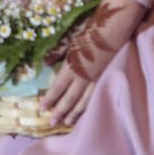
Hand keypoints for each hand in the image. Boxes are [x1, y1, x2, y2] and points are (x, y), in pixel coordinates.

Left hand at [41, 0, 140, 126]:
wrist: (112, 31)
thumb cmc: (89, 34)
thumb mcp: (69, 42)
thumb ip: (57, 54)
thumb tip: (46, 64)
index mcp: (71, 67)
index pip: (58, 87)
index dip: (49, 99)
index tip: (42, 109)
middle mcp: (82, 77)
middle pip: (70, 98)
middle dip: (60, 111)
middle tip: (52, 123)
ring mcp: (94, 80)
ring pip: (84, 101)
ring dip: (74, 113)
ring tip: (67, 123)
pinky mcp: (103, 80)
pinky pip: (94, 97)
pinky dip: (88, 106)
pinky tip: (84, 112)